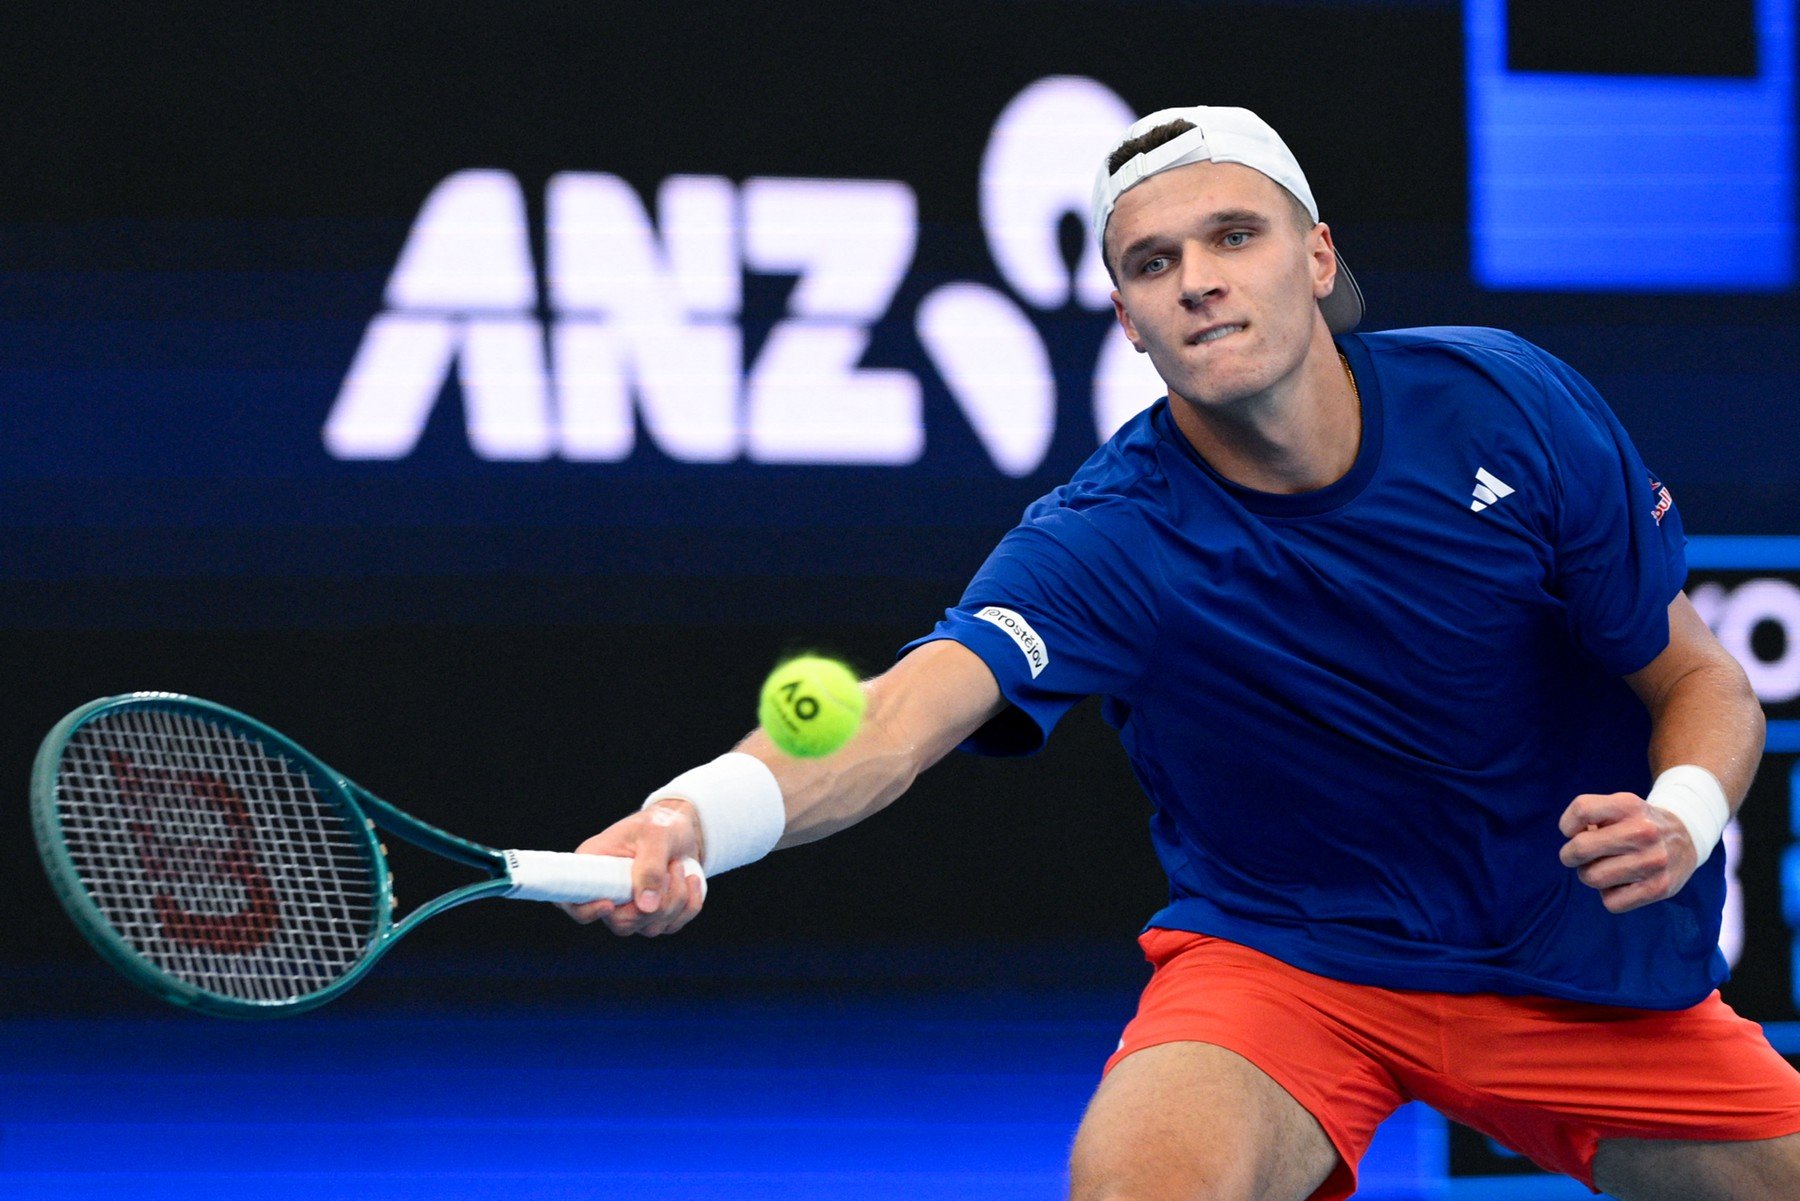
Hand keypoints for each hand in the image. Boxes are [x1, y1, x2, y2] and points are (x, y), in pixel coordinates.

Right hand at [561, 800, 706, 935]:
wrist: (683, 829)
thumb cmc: (660, 824)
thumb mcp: (655, 835)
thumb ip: (650, 868)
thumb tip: (645, 908)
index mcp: (593, 866)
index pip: (573, 901)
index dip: (587, 911)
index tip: (610, 905)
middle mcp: (607, 892)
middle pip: (621, 923)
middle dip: (655, 905)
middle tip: (673, 870)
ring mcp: (630, 907)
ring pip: (649, 927)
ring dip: (675, 900)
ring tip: (679, 866)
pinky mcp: (653, 915)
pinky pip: (671, 926)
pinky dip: (688, 906)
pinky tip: (692, 880)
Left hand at [1558, 791, 1698, 913]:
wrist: (1687, 837)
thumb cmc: (1638, 824)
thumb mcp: (1619, 807)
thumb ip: (1590, 817)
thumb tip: (1572, 841)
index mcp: (1628, 806)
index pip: (1581, 810)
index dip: (1567, 825)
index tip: (1574, 832)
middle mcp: (1643, 832)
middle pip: (1580, 849)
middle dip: (1570, 855)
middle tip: (1578, 856)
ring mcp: (1654, 861)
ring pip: (1592, 878)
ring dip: (1590, 875)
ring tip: (1604, 868)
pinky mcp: (1660, 888)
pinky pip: (1611, 902)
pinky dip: (1609, 895)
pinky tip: (1621, 883)